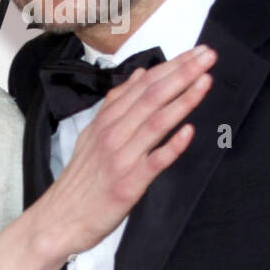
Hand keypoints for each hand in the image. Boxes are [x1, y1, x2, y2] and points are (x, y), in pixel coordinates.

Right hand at [41, 44, 216, 256]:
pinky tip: (190, 131)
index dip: (172, 67)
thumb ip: (118, 103)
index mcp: (106, 120)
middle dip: (182, 74)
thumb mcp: (93, 133)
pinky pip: (154, 161)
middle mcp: (113, 133)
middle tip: (209, 56)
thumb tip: (141, 75)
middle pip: (152, 97)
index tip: (197, 52)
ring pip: (155, 122)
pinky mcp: (129, 184)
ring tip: (205, 82)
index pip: (143, 85)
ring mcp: (121, 158)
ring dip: (183, 100)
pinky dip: (172, 146)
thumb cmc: (81, 178)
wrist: (60, 217)